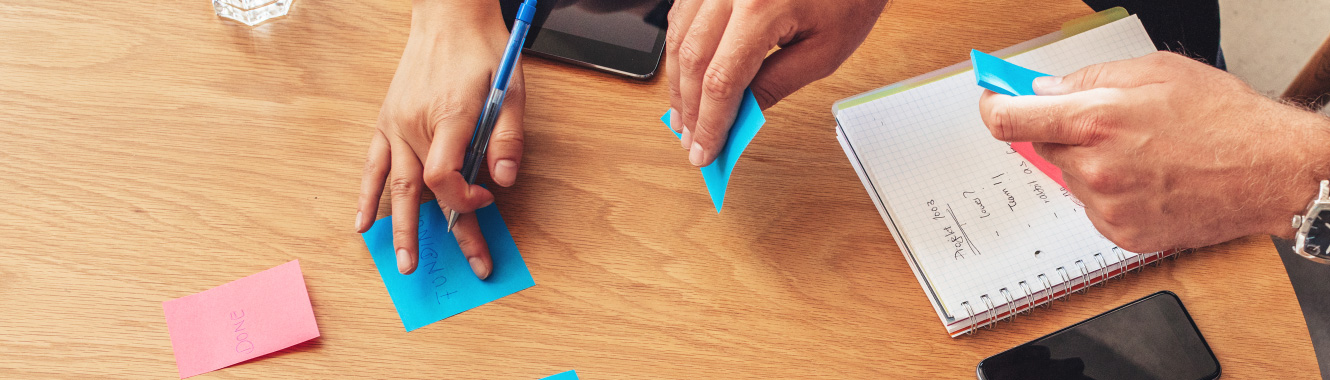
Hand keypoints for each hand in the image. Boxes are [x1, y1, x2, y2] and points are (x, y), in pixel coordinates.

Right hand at [355, 1, 525, 276]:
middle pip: (423, 192)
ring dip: (398, 228)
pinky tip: (362, 222)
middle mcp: (415, 125)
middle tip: (458, 265)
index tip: (487, 201)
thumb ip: (508, 136)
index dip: (466, 200)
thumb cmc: (481, 49)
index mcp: (448, 116)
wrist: (447, 16)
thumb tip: (505, 179)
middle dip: (441, 234)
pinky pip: (372, 164)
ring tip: (403, 263)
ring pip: (395, 186)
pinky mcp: (386, 121)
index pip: (446, 177)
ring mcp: (396, 124)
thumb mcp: (511, 87)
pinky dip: (366, 195)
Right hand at [666, 0, 887, 165]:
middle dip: (690, 109)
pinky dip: (680, 49)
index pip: (722, 80)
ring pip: (678, 38)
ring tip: (684, 117)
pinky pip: (682, 15)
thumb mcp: (824, 50)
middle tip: (691, 141)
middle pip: (692, 61)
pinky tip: (684, 76)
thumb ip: (776, 84)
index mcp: (760, 7)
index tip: (705, 152)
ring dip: (678, 83)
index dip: (710, 122)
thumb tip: (739, 119)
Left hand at [979, 52, 1329, 252]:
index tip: (992, 103)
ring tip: (1142, 153)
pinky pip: (1094, 206)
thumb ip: (1088, 78)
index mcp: (1096, 121)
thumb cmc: (1223, 119)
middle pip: (1043, 146)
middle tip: (1107, 123)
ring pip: (1070, 177)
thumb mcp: (1155, 72)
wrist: (1271, 172)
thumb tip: (1045, 89)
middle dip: (1064, 131)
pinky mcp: (1122, 234)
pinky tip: (1148, 179)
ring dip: (1090, 163)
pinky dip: (1110, 192)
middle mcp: (1095, 168)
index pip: (1009, 121)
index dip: (994, 108)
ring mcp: (1108, 206)